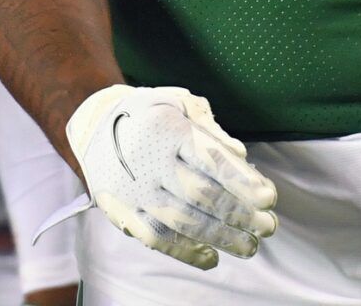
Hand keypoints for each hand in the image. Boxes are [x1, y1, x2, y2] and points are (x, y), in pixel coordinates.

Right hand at [65, 84, 277, 269]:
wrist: (92, 125)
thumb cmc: (147, 113)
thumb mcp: (178, 102)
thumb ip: (211, 129)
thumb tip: (240, 155)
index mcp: (166, 130)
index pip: (210, 159)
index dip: (242, 181)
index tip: (268, 198)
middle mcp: (149, 163)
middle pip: (201, 195)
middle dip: (239, 214)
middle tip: (268, 227)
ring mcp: (136, 192)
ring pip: (183, 222)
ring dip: (221, 238)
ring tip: (250, 246)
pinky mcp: (124, 213)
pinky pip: (157, 239)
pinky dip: (186, 253)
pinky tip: (212, 257)